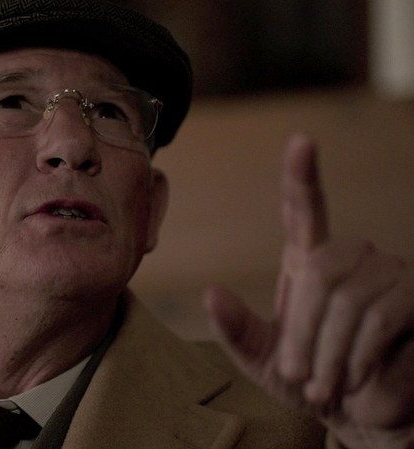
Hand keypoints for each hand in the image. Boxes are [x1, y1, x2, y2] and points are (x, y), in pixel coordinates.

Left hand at [205, 134, 413, 448]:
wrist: (362, 416)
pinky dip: (359, 355)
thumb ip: (237, 331)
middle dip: (303, 329)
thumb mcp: (264, 362)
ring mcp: (391, 276)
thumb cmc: (312, 383)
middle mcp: (352, 259)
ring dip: (330, 351)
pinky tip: (353, 380)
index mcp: (308, 264)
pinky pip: (382, 315)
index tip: (302, 140)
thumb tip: (210, 293)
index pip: (305, 211)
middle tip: (299, 376)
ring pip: (350, 296)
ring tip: (325, 387)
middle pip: (320, 267)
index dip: (302, 177)